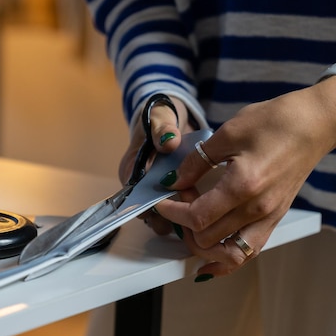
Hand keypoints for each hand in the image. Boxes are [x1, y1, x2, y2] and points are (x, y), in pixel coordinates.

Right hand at [118, 95, 194, 234]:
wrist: (171, 120)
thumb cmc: (160, 119)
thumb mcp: (159, 118)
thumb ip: (162, 128)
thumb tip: (169, 142)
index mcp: (130, 172)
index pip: (135, 199)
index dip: (151, 206)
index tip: (172, 203)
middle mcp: (139, 188)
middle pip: (150, 214)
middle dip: (169, 216)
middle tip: (191, 209)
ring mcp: (155, 193)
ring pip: (163, 217)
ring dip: (180, 218)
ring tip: (200, 210)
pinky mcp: (171, 196)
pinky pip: (177, 213)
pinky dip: (188, 213)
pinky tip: (205, 208)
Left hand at [156, 80, 335, 276]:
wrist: (315, 123)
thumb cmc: (275, 121)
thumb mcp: (228, 133)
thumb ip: (196, 162)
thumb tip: (173, 181)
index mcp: (243, 186)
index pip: (197, 217)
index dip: (173, 212)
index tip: (161, 201)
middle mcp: (258, 209)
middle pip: (208, 239)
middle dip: (184, 225)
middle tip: (181, 202)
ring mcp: (269, 217)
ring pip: (229, 255)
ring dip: (203, 246)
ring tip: (192, 228)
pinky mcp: (275, 219)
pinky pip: (249, 251)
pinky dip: (227, 259)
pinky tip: (210, 259)